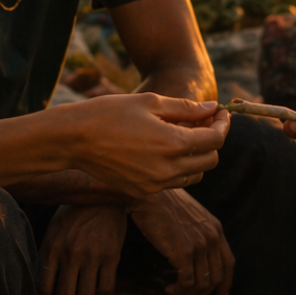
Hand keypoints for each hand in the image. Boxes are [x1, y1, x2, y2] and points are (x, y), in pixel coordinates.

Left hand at [36, 205, 127, 294]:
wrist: (102, 196)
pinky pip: (107, 289)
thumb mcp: (54, 232)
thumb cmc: (73, 215)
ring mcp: (93, 256)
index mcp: (52, 249)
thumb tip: (42, 290)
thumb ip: (47, 258)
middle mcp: (71, 254)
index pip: (44, 289)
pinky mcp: (112, 256)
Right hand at [55, 95, 229, 197]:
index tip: (220, 113)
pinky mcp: (142, 192)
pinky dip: (177, 168)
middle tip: (204, 122)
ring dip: (196, 156)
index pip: (215, 140)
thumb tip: (212, 108)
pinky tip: (164, 149)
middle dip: (212, 140)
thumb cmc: (109, 113)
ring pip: (193, 175)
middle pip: (210, 160)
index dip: (222, 124)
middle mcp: (167, 170)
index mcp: (172, 144)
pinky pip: (172, 182)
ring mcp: (154, 185)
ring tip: (183, 135)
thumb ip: (186, 108)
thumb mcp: (150, 102)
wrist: (73, 139)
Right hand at [127, 189, 234, 294]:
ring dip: (187, 294)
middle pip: (216, 277)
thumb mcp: (192, 215)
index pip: (229, 263)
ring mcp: (199, 245)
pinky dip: (178, 291)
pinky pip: (186, 282)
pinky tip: (168, 289)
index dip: (226, 283)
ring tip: (173, 293)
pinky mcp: (183, 252)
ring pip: (201, 283)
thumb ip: (200, 233)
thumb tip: (197, 257)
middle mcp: (212, 238)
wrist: (149, 196)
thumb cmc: (164, 204)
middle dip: (203, 294)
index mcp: (216, 229)